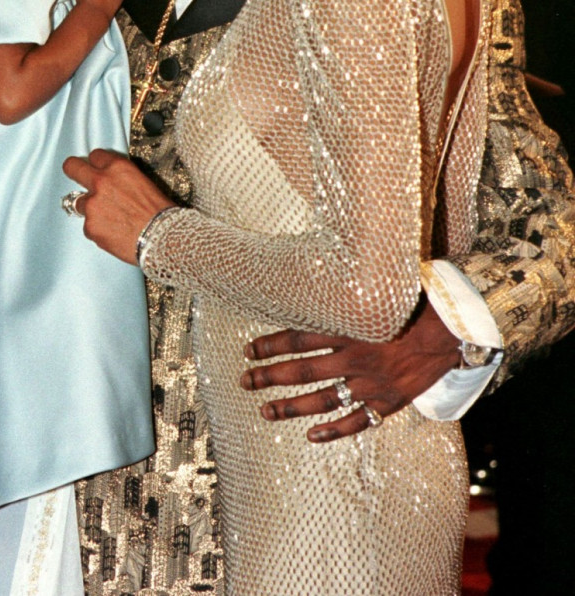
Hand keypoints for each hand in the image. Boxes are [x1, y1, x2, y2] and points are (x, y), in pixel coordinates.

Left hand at [63, 149, 173, 263]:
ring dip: (89, 208)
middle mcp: (101, 182)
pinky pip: (88, 226)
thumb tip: (114, 183)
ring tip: (110, 219)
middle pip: (72, 167)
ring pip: (79, 203)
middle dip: (74, 171)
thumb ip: (122, 178)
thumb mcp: (144, 183)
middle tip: (79, 179)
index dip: (98, 164)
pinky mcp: (89, 227)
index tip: (99, 170)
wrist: (162, 238)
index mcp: (118, 167)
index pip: (95, 155)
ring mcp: (92, 205)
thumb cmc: (160, 212)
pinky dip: (97, 229)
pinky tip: (114, 234)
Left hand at [241, 295, 459, 441]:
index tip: (249, 350)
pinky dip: (334, 430)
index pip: (299, 337)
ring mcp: (372, 383)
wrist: (458, 328)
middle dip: (269, 376)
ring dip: (291, 407)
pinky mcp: (390, 401)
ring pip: (323, 399)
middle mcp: (355, 357)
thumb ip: (352, 288)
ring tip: (265, 411)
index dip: (270, 345)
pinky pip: (358, 421)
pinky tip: (312, 436)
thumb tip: (323, 265)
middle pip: (302, 370)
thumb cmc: (418, 299)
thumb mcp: (380, 289)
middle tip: (244, 381)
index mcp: (351, 328)